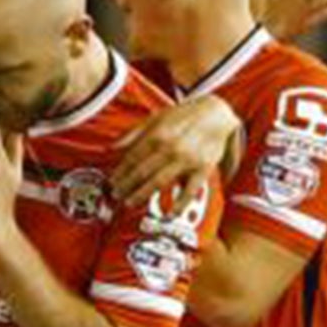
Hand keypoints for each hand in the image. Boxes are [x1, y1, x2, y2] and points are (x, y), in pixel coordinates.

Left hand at [111, 96, 238, 206]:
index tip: (110, 183)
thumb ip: (134, 133)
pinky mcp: (203, 168)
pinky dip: (180, 203)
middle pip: (142, 172)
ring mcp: (186, 159)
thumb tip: (112, 148)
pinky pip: (190, 189)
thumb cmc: (183, 116)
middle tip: (115, 196)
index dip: (120, 172)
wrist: (216, 112)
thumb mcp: (157, 118)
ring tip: (130, 203)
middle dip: (126, 186)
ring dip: (142, 194)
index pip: (132, 158)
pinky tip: (170, 214)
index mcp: (157, 134)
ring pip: (160, 181)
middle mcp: (170, 147)